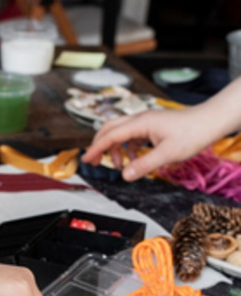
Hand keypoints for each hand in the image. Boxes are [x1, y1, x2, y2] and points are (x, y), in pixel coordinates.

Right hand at [81, 107, 215, 180]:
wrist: (209, 121)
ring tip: (120, 166)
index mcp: (140, 123)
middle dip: (100, 145)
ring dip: (116, 149)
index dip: (96, 149)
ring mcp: (146, 122)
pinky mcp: (153, 126)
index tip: (86, 160)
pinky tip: (136, 160)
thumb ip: (143, 165)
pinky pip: (133, 136)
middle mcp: (140, 119)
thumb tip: (124, 176)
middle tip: (94, 161)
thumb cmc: (192, 133)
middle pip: (111, 129)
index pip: (110, 136)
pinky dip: (130, 149)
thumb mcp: (167, 154)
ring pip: (121, 132)